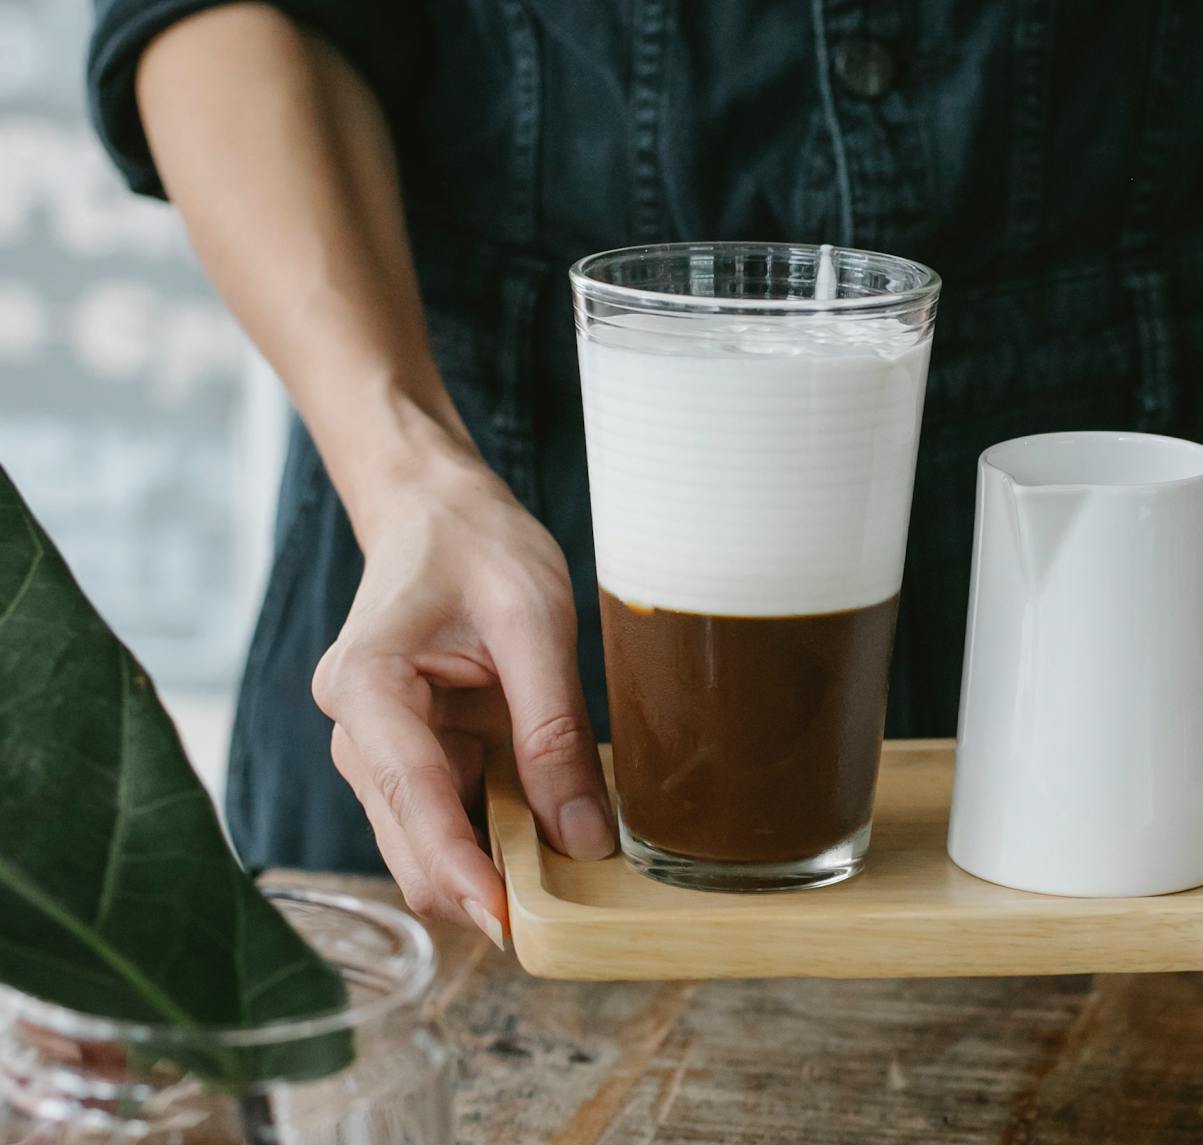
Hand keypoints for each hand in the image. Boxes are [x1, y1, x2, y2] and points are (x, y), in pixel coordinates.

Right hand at [311, 459, 612, 943]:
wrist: (439, 510)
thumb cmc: (479, 546)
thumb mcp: (536, 622)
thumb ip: (555, 729)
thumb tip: (583, 837)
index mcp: (366, 685)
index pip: (411, 797)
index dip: (461, 868)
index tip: (509, 922)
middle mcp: (355, 730)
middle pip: (408, 843)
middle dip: (478, 883)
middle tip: (563, 912)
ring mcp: (377, 751)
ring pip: (427, 844)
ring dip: (491, 863)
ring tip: (568, 868)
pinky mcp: (410, 758)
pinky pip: (450, 819)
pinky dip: (495, 836)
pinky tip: (548, 831)